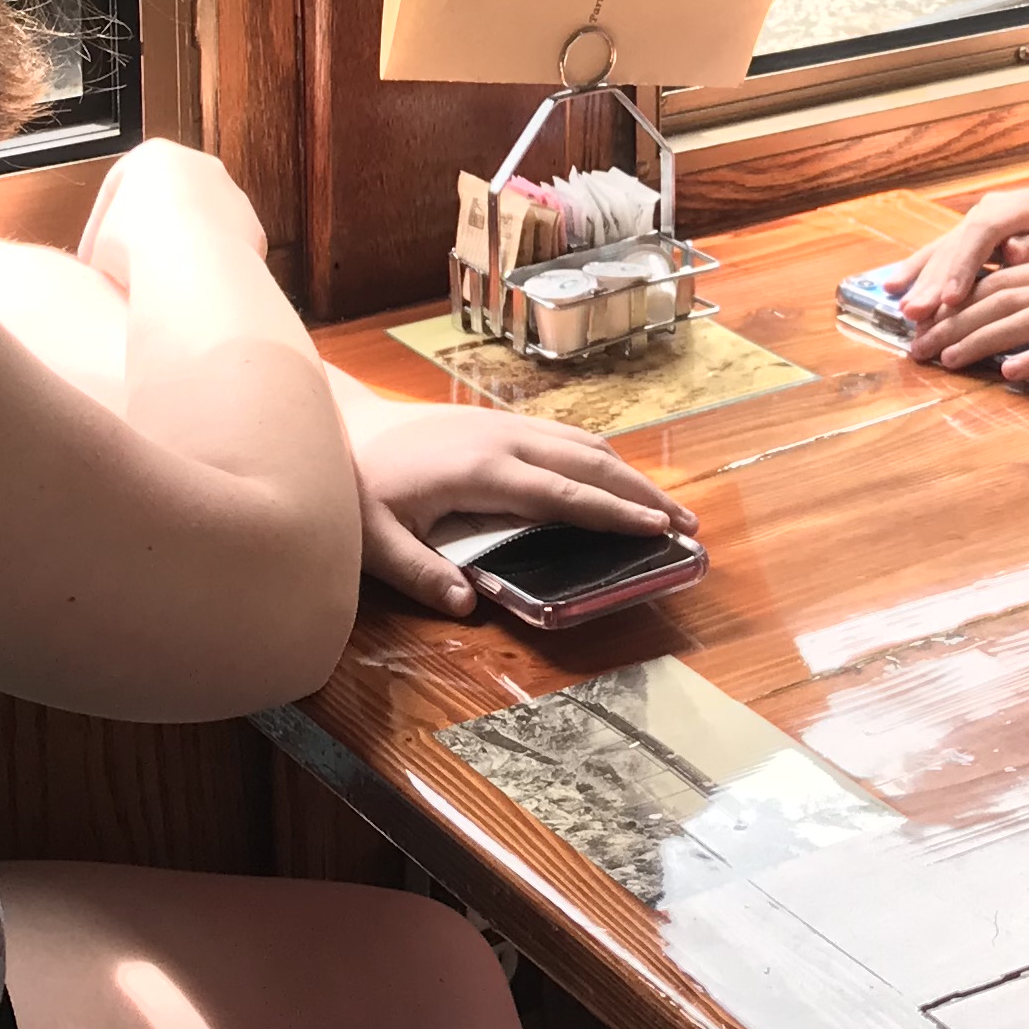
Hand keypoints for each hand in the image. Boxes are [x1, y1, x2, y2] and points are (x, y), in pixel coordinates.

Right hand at [76, 138, 265, 288]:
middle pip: (164, 203)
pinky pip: (220, 249)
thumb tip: (99, 265)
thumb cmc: (140, 245)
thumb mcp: (98, 241)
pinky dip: (205, 266)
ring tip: (156, 283)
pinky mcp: (253, 230)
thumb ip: (101, 242)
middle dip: (145, 235)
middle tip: (127, 268)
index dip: (99, 229)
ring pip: (197, 226)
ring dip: (178, 251)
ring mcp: (230, 196)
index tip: (94, 257)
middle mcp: (200, 167)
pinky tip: (186, 289)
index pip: (117, 187)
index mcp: (155, 155)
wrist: (191, 267)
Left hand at [339, 399, 694, 616]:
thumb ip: (418, 573)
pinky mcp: (500, 422)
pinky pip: (566, 436)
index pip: (564, 494)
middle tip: (687, 524)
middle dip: (643, 494)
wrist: (341, 424)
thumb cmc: (358, 485)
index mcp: (483, 471)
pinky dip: (602, 458)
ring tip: (665, 506)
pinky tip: (615, 478)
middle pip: (591, 463)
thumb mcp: (372, 539)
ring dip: (629, 473)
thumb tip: (467, 607)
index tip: (658, 530)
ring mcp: (504, 424)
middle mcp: (504, 439)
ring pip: (584, 443)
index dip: (614, 514)